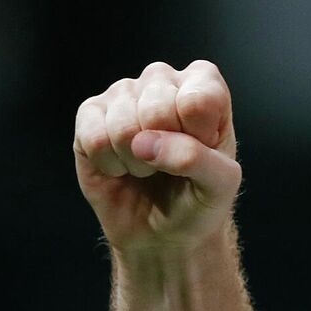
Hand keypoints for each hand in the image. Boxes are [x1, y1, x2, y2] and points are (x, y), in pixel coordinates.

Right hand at [73, 59, 241, 254]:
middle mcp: (162, 80)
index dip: (198, 138)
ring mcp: (123, 93)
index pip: (198, 101)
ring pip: (122, 126)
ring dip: (136, 163)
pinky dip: (109, 165)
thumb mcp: (221, 185)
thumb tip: (145, 143)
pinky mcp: (90, 114)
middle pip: (157, 110)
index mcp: (204, 85)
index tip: (203, 153)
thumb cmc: (199, 198)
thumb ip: (196, 160)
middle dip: (163, 154)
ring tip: (147, 167)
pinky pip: (93, 139)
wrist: (164, 230)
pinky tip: (120, 166)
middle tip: (169, 164)